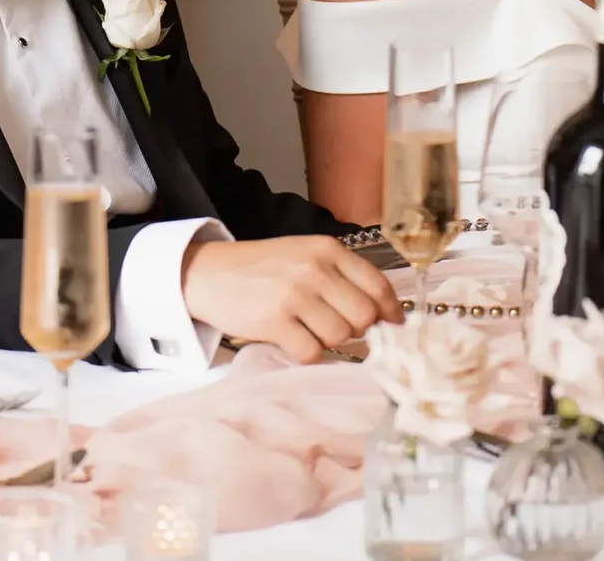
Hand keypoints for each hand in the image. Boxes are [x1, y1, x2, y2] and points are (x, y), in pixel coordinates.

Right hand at [180, 235, 400, 362]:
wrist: (208, 273)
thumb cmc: (262, 267)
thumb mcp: (304, 255)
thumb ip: (341, 276)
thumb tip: (382, 313)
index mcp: (327, 250)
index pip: (377, 285)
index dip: (391, 311)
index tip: (394, 326)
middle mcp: (315, 269)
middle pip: (364, 316)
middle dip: (358, 331)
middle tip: (339, 329)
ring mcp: (294, 295)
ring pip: (341, 337)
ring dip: (330, 342)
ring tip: (309, 330)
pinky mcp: (274, 321)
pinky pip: (312, 352)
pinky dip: (308, 353)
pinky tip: (293, 341)